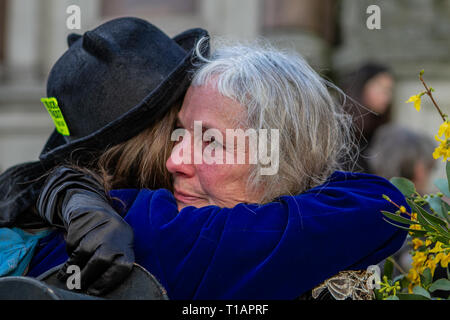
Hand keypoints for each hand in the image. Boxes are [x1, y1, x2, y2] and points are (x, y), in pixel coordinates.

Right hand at [37, 166, 134, 295]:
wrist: (96, 209)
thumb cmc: (107, 238)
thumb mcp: (116, 249)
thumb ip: (110, 265)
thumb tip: (94, 288)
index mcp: (126, 244)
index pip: (121, 267)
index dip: (106, 282)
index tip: (92, 292)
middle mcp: (116, 233)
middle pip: (101, 259)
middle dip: (86, 276)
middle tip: (76, 286)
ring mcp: (101, 223)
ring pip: (83, 251)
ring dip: (73, 266)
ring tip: (66, 276)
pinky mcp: (85, 218)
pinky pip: (73, 241)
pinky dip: (69, 251)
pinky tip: (71, 252)